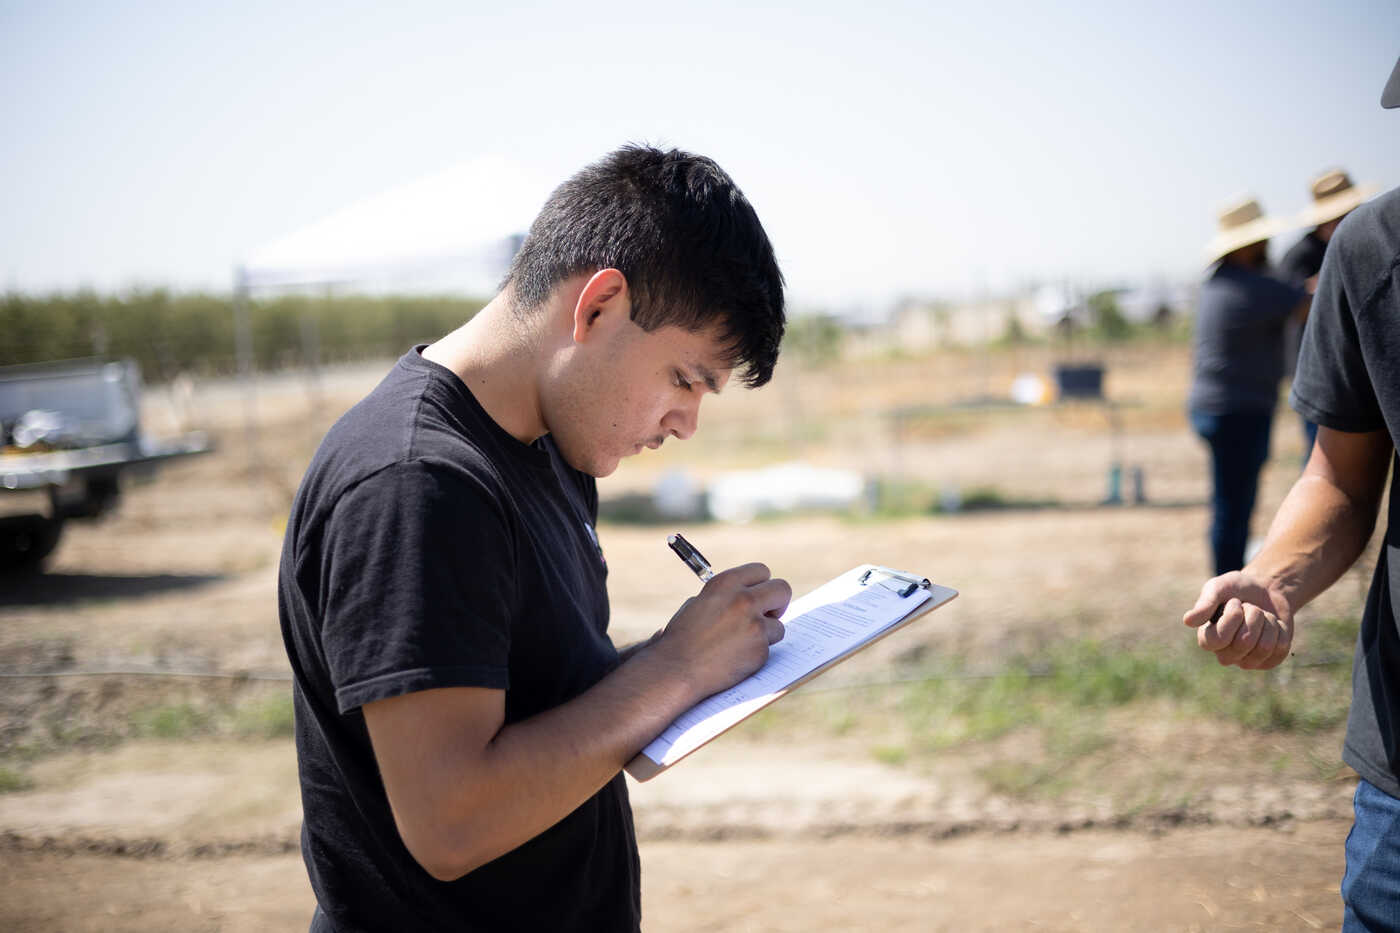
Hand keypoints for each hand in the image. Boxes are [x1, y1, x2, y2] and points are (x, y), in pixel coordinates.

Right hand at [653, 562, 790, 699]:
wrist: (676, 669)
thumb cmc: (682, 639)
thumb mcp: (698, 604)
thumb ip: (725, 597)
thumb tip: (749, 596)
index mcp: (725, 583)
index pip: (761, 571)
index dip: (761, 584)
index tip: (759, 594)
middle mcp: (743, 599)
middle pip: (782, 589)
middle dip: (778, 603)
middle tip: (769, 615)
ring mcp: (754, 624)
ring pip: (778, 624)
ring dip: (766, 634)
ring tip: (740, 644)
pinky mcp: (760, 648)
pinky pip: (769, 648)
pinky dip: (757, 654)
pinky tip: (735, 658)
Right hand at [1182, 571, 1293, 669]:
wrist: (1266, 589)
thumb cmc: (1237, 588)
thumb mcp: (1218, 587)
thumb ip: (1205, 603)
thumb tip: (1187, 621)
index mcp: (1207, 639)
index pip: (1219, 638)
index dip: (1233, 617)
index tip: (1235, 601)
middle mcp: (1225, 654)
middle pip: (1245, 642)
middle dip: (1254, 616)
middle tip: (1250, 607)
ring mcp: (1247, 660)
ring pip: (1265, 646)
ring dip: (1268, 622)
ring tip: (1261, 615)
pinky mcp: (1268, 661)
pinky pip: (1280, 649)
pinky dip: (1281, 630)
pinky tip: (1272, 625)